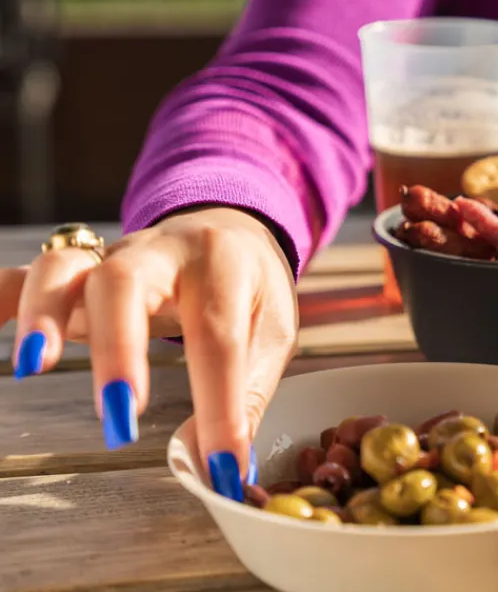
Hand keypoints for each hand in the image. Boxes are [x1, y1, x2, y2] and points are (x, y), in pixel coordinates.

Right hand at [2, 207, 297, 500]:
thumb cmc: (249, 289)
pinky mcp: (77, 269)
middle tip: (121, 414)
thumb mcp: (272, 332)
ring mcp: (112, 255)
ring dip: (43, 314)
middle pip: (124, 283)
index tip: (221, 465)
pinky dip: (2, 300)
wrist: (229, 230)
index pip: (217, 337)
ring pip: (65, 268)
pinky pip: (25, 276)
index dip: (219, 406)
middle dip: (118, 349)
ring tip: (32, 367)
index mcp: (223, 265)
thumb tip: (207, 464)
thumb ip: (246, 396)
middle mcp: (161, 251)